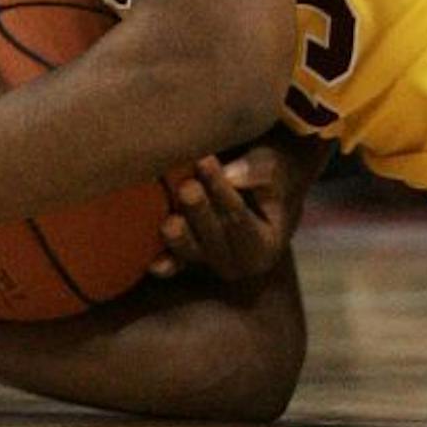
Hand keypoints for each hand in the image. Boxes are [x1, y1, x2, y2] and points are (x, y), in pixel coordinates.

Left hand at [149, 133, 327, 281]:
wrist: (258, 188)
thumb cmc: (267, 173)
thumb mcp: (274, 166)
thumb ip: (258, 170)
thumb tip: (231, 175)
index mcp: (266, 246)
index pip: (241, 217)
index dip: (221, 190)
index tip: (205, 162)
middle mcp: (237, 263)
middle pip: (214, 238)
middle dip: (199, 211)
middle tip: (187, 187)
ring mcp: (209, 263)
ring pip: (190, 252)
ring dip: (179, 235)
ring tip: (170, 220)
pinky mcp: (186, 259)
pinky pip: (173, 264)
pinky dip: (164, 262)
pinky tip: (152, 263)